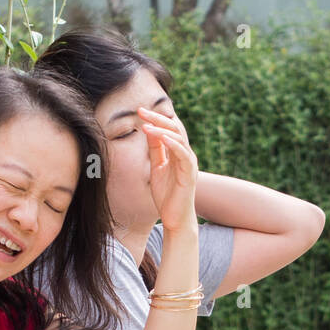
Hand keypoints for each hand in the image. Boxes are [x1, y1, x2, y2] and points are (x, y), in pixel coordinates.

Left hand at [139, 105, 197, 232]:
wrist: (175, 218)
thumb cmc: (167, 195)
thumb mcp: (157, 167)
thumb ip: (155, 149)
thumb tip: (149, 129)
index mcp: (177, 152)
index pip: (168, 128)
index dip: (155, 118)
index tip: (139, 111)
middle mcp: (185, 154)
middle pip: (174, 128)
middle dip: (157, 118)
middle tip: (141, 111)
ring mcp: (189, 163)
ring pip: (178, 138)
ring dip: (161, 129)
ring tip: (146, 125)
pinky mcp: (190, 173)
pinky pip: (183, 154)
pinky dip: (173, 144)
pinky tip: (162, 137)